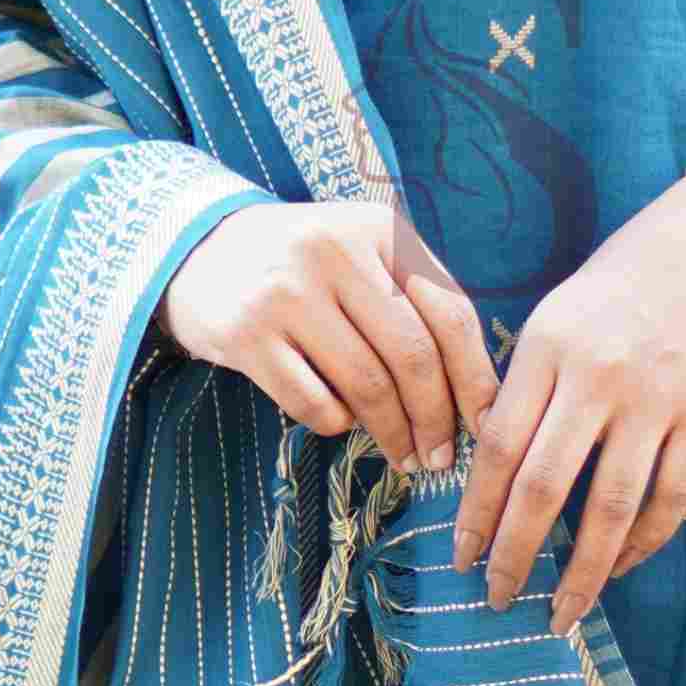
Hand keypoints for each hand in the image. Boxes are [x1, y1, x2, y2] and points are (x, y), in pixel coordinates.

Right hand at [159, 196, 499, 477]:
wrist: (200, 249)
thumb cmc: (303, 264)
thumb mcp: (362, 252)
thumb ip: (413, 299)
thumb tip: (472, 393)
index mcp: (378, 229)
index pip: (449, 311)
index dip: (475, 376)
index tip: (486, 424)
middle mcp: (334, 252)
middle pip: (412, 354)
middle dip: (436, 417)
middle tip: (441, 455)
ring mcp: (285, 292)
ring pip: (366, 384)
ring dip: (393, 432)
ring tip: (404, 454)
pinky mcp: (245, 334)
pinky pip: (312, 402)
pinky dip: (337, 423)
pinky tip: (341, 422)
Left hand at [450, 178, 685, 635]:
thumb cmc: (624, 280)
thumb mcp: (556, 313)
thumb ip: (524, 383)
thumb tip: (488, 465)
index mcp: (547, 347)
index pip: (498, 447)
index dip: (476, 511)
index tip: (461, 556)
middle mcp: (597, 376)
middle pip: (544, 487)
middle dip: (515, 554)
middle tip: (497, 598)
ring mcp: (656, 399)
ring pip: (610, 508)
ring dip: (582, 571)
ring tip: (560, 611)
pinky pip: (669, 497)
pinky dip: (643, 542)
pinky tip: (621, 566)